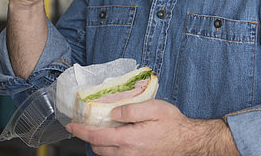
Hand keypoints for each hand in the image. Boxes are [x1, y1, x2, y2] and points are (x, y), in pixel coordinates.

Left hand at [66, 100, 239, 155]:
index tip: (71, 125)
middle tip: (84, 124)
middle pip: (98, 148)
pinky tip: (116, 138)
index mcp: (129, 139)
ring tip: (100, 130)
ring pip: (107, 155)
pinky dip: (110, 149)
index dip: (81, 131)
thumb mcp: (155, 108)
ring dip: (99, 144)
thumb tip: (113, 113)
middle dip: (88, 137)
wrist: (189, 141)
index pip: (97, 136)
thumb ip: (131, 109)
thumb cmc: (174, 124)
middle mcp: (128, 153)